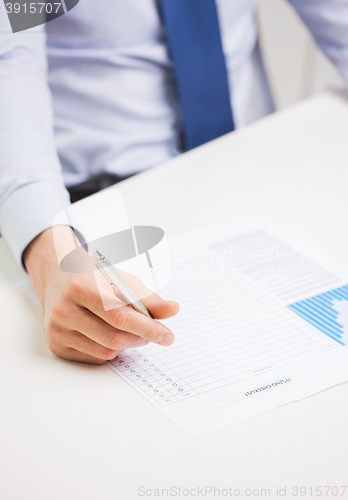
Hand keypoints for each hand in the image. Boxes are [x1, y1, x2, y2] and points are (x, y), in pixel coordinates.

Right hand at [24, 226, 178, 363]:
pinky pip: (95, 357)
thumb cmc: (92, 276)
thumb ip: (147, 298)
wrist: (57, 277)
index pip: (120, 316)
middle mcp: (64, 310)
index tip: (167, 335)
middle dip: (141, 338)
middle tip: (153, 332)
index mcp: (80, 287)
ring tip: (132, 331)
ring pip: (106, 351)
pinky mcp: (56, 345)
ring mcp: (58, 330)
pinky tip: (111, 334)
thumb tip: (173, 310)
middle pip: (114, 338)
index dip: (148, 328)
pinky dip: (110, 350)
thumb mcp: (120, 279)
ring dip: (127, 345)